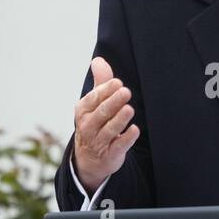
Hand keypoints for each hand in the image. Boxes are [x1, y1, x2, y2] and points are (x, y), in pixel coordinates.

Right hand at [73, 56, 139, 192]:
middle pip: (102, 113)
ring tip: (129, 109)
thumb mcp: (94, 103)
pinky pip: (119, 146)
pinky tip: (135, 130)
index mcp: (83, 110)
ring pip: (110, 129)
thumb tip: (98, 60)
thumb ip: (100, 82)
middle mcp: (88, 126)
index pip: (94, 98)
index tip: (118, 83)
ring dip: (120, 119)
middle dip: (113, 102)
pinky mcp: (110, 155)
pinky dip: (126, 139)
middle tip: (126, 92)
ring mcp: (98, 142)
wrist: (89, 159)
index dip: (106, 90)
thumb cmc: (95, 123)